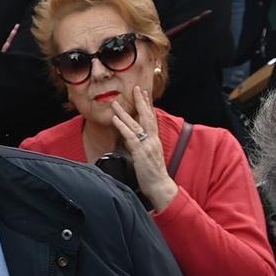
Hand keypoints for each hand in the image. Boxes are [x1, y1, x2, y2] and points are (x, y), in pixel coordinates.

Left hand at [111, 86, 177, 211]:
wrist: (160, 187)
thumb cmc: (153, 174)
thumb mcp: (149, 156)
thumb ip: (141, 146)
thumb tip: (131, 140)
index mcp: (155, 140)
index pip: (152, 119)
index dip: (148, 105)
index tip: (145, 93)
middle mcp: (152, 140)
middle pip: (147, 116)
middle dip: (141, 101)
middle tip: (137, 88)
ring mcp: (147, 145)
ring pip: (135, 124)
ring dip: (124, 112)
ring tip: (116, 103)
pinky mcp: (140, 153)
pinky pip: (130, 137)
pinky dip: (122, 127)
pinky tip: (116, 119)